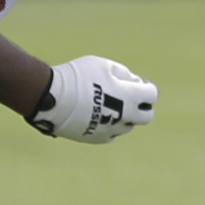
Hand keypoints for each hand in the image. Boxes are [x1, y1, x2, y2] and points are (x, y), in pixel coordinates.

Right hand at [26, 55, 156, 143]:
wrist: (52, 98)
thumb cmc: (78, 77)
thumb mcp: (103, 65)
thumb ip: (123, 73)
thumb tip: (133, 82)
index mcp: (130, 97)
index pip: (152, 95)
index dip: (148, 88)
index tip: (142, 84)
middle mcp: (125, 117)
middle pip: (146, 117)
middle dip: (142, 107)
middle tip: (132, 98)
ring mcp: (111, 130)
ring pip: (128, 126)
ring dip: (125, 116)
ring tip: (109, 104)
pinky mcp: (97, 138)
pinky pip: (111, 134)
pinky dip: (110, 125)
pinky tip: (98, 115)